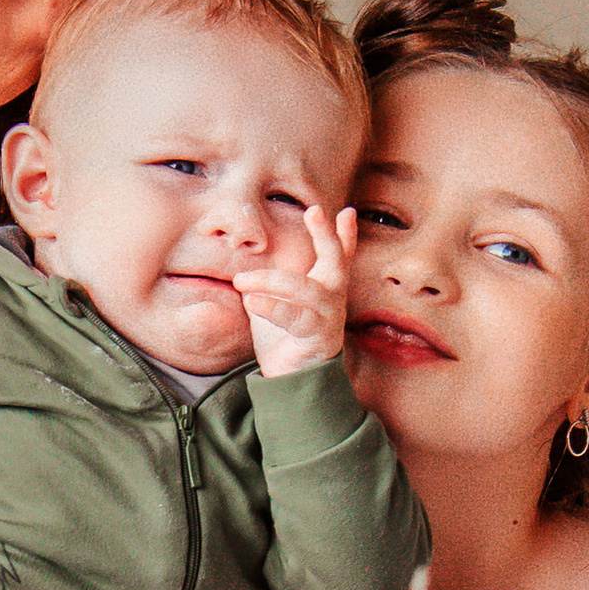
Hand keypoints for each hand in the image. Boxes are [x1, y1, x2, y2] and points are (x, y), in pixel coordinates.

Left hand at [235, 202, 353, 379]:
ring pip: (305, 289)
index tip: (346, 210)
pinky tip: (250, 301)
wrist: (291, 379)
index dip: (344, 232)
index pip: (339, 252)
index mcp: (325, 283)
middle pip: (335, 260)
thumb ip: (271, 279)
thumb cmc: (286, 335)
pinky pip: (294, 318)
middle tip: (315, 211)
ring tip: (241, 281)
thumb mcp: (278, 299)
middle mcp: (333, 296)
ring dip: (271, 281)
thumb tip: (249, 262)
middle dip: (327, 234)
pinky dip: (271, 307)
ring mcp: (329, 317)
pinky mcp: (317, 337)